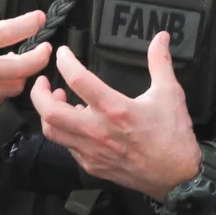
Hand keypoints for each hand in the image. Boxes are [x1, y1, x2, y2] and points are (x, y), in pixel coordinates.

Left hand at [29, 32, 200, 199]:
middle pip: (50, 112)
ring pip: (52, 132)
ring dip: (48, 113)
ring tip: (56, 100)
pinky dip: (64, 131)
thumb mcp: (170, 93)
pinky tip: (75, 122)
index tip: (63, 53)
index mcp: (115, 109)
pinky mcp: (92, 165)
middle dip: (39, 93)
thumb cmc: (173, 136)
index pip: (78, 80)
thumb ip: (161, 62)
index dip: (65, 62)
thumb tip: (161, 38)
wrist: (176, 176)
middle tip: (43, 80)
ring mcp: (92, 151)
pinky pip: (67, 146)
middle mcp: (98, 131)